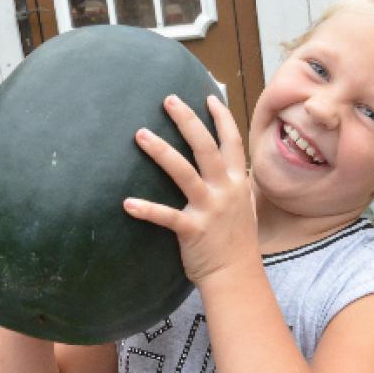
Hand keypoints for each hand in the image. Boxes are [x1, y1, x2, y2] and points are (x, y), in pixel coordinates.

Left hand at [124, 95, 258, 284]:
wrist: (236, 276)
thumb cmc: (238, 241)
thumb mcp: (246, 206)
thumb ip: (237, 182)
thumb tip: (233, 164)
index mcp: (237, 182)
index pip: (232, 141)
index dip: (221, 118)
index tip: (208, 96)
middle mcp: (225, 190)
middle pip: (206, 147)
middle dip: (187, 120)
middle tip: (168, 100)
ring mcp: (210, 209)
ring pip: (184, 173)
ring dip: (161, 151)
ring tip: (140, 134)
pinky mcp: (193, 230)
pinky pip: (166, 216)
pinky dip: (146, 209)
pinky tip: (127, 203)